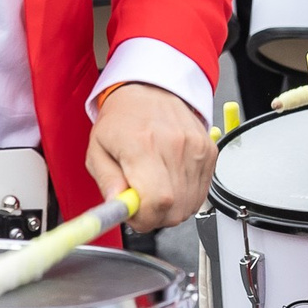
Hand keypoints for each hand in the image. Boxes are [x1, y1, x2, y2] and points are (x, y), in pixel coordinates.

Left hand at [86, 82, 214, 231]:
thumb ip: (106, 181)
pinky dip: (184, 196)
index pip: (157, 201)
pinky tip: (169, 180)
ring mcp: (196, 149)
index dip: (143, 218)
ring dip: (170, 207)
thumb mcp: (98, 149)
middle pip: (175, 209)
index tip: (132, 212)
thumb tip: (117, 207)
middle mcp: (175, 146)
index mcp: (144, 145)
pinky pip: (200, 193)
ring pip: (190, 205)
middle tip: (140, 200)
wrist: (150, 89)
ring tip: (154, 187)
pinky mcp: (209, 152)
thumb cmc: (123, 118)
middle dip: (154, 216)